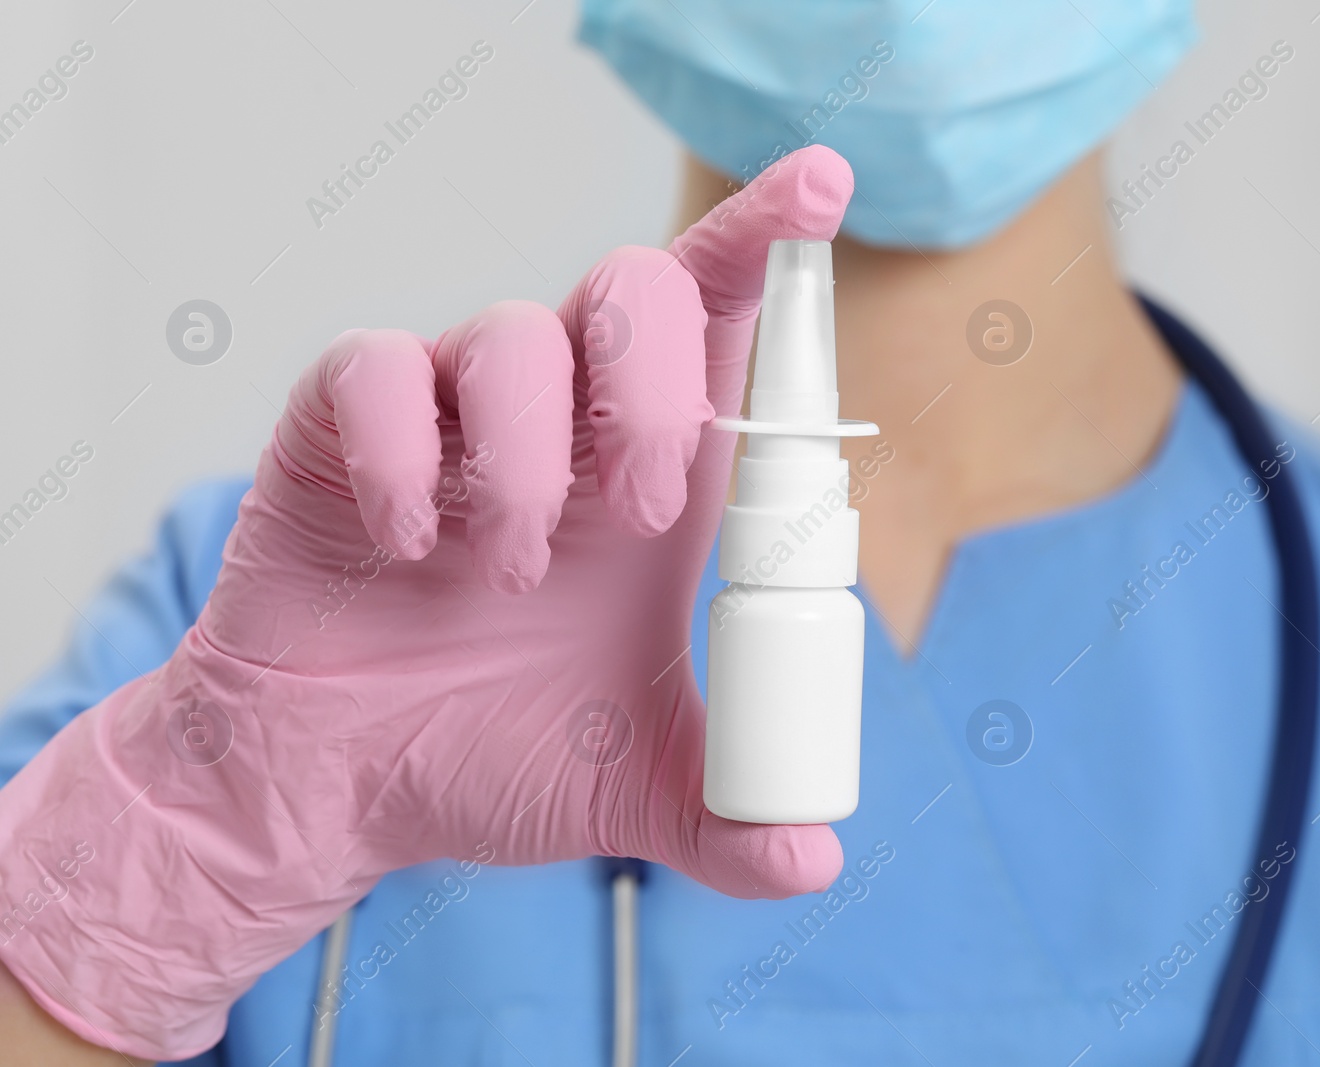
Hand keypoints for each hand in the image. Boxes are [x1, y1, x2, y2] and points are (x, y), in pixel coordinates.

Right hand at [0, 145, 855, 1061]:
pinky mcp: (343, 423)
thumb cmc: (483, 756)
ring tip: (506, 573)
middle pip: (631, 288)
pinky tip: (412, 545)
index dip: (766, 244)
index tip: (822, 186)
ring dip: (529, 462)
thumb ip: (729, 814)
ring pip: (508, 335)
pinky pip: (375, 372)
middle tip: (645, 509)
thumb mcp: (629, 795)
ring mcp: (451, 415)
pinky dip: (406, 460)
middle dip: (656, 385)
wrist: (336, 790)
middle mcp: (562, 423)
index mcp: (650, 479)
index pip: (719, 326)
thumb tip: (815, 861)